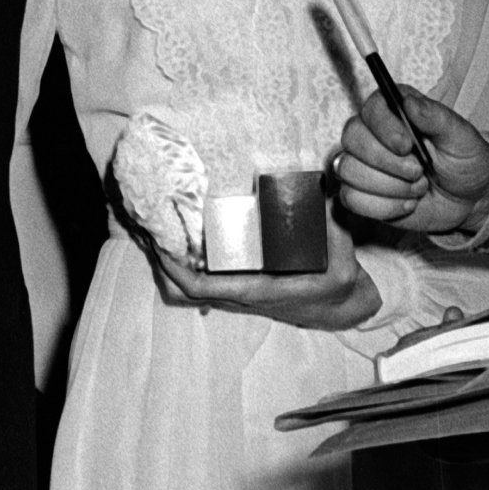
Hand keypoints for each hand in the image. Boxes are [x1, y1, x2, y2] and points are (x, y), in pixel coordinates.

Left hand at [149, 208, 380, 330]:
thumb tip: (324, 185)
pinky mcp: (241, 286)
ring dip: (172, 260)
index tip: (158, 244)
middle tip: (146, 226)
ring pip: (190, 285)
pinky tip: (181, 234)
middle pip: (184, 287)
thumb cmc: (339, 283)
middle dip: (163, 259)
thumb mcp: (342, 257)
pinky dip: (187, 261)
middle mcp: (239, 295)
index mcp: (255, 290)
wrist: (343, 305)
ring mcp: (238, 292)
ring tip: (155, 227)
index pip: (201, 287)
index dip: (175, 268)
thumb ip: (332, 222)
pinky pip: (203, 278)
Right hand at [335, 87, 488, 233]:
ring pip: (349, 170)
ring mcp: (363, 163)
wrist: (469, 199)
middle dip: (387, 163)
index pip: (370, 109)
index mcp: (394, 110)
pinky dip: (383, 207)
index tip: (407, 145)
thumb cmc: (465, 161)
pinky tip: (405, 204)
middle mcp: (372, 132)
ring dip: (389, 187)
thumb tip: (409, 102)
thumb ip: (435, 116)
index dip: (384, 128)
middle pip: (352, 139)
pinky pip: (352, 199)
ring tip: (417, 188)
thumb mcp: (461, 136)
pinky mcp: (362, 192)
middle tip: (419, 172)